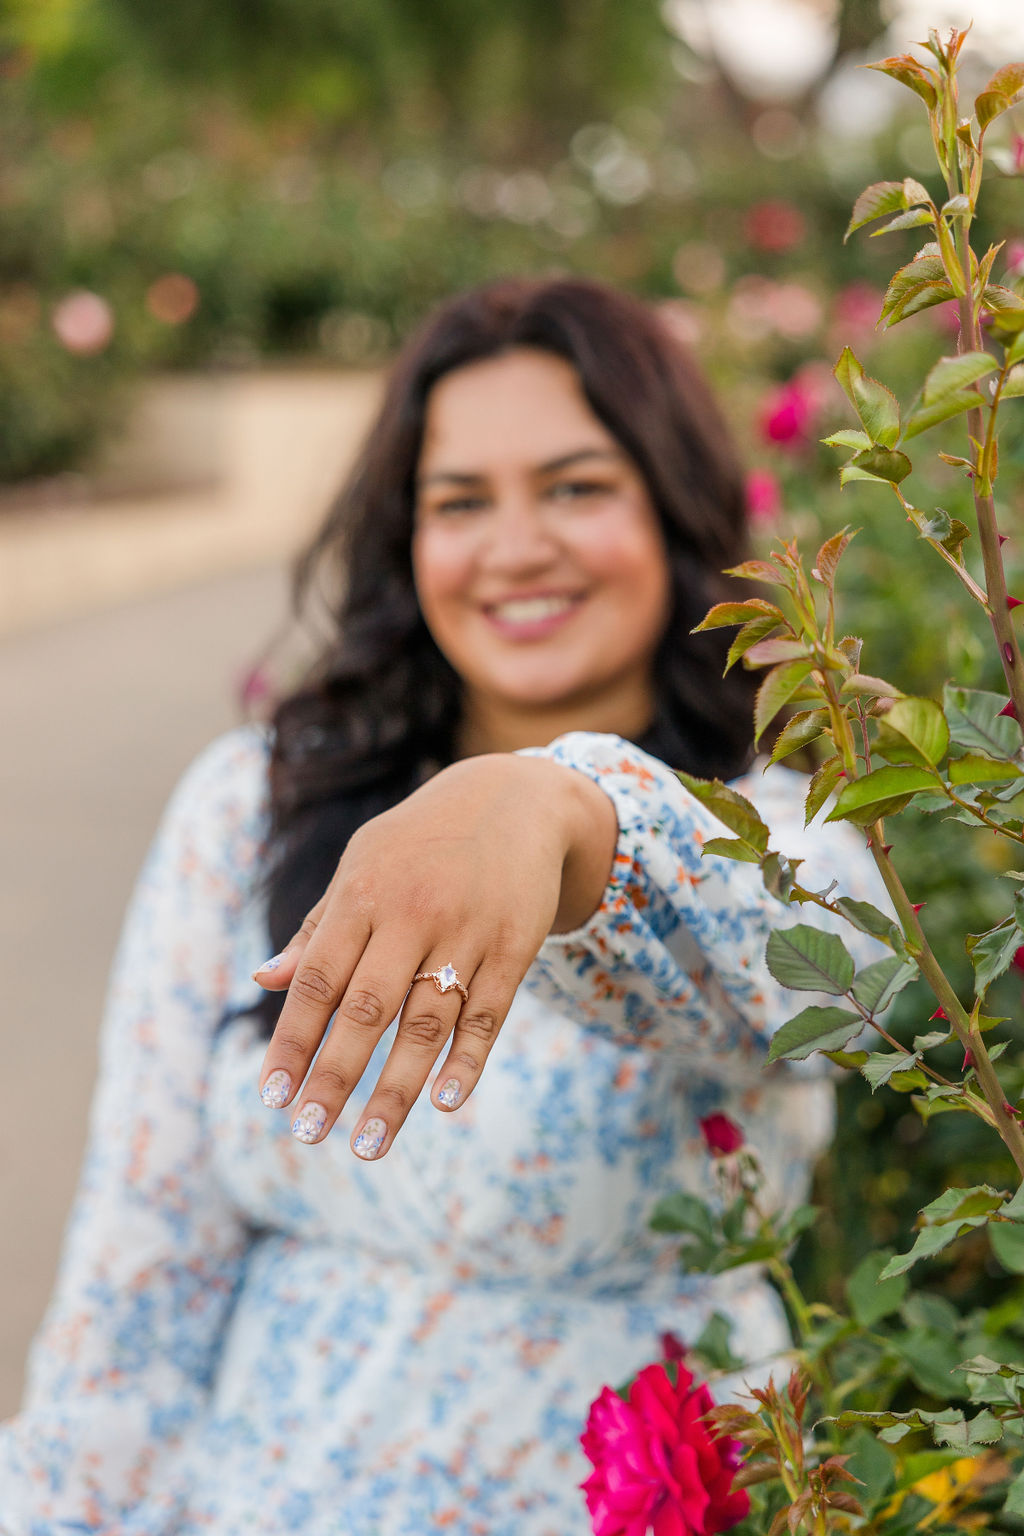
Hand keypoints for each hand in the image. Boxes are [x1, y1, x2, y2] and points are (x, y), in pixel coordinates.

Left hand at [254, 753, 616, 1156]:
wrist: (514, 798)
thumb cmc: (420, 843)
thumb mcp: (361, 867)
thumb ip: (317, 928)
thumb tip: (263, 983)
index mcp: (362, 895)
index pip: (317, 982)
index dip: (292, 1043)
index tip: (272, 1098)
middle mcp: (411, 914)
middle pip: (366, 1010)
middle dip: (335, 1077)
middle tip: (309, 1134)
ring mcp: (467, 931)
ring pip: (426, 1023)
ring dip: (396, 1089)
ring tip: (368, 1144)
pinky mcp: (515, 945)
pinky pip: (487, 1013)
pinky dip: (466, 1060)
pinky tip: (444, 1103)